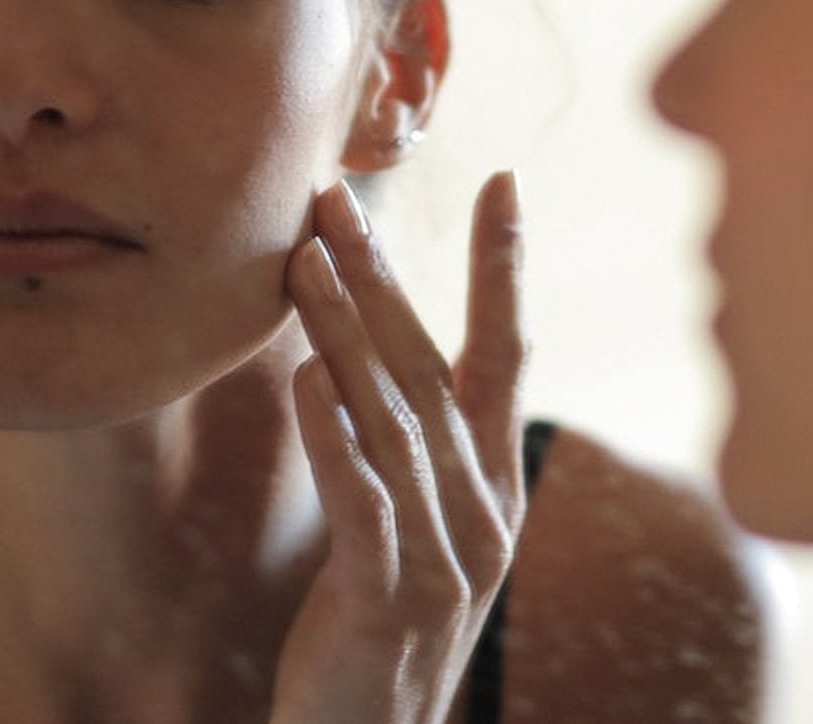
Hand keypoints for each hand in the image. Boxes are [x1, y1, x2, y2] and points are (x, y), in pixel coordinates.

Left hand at [270, 173, 529, 723]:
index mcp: (494, 486)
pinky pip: (364, 504)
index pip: (507, 354)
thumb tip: (356, 352)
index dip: (504, 269)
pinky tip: (308, 381)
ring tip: (305, 258)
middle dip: (385, 275)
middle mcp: (485, 512)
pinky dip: (337, 437)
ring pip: (394, 421)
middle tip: (338, 195)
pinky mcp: (391, 602)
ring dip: (346, 333)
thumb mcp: (410, 529)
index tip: (502, 181)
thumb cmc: (379, 631)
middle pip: (432, 368)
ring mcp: (447, 559)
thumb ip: (405, 448)